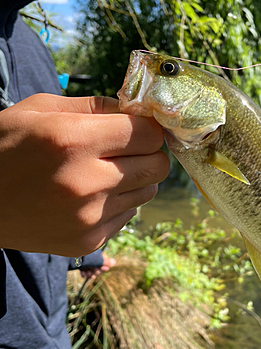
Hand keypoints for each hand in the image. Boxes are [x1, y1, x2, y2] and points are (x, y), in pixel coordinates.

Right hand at [0, 94, 168, 255]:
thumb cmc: (4, 147)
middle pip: (157, 166)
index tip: (138, 127)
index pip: (148, 134)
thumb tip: (137, 111)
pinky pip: (128, 216)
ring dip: (135, 179)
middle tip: (127, 149)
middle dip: (148, 153)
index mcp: (74, 141)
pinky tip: (90, 197)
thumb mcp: (40, 110)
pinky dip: (118, 203)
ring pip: (147, 192)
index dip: (147, 128)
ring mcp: (89, 218)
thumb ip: (94, 106)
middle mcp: (87, 183)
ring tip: (104, 173)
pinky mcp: (88, 241)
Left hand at [80, 251, 115, 279]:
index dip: (104, 266)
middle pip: (96, 266)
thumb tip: (114, 262)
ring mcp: (85, 260)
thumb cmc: (88, 257)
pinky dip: (84, 273)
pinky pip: (83, 270)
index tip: (105, 269)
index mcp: (97, 254)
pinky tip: (83, 274)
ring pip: (90, 269)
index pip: (103, 261)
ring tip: (88, 274)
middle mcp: (91, 257)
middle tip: (95, 271)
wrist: (72, 257)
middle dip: (96, 271)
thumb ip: (107, 262)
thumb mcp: (99, 260)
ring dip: (90, 273)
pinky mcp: (79, 264)